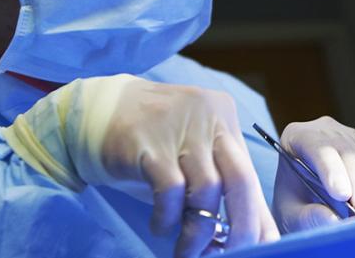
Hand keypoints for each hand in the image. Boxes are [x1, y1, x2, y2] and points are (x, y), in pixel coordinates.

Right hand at [6, 75, 279, 257]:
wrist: (96, 112)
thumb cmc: (151, 144)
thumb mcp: (191, 159)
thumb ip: (223, 188)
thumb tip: (257, 235)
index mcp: (224, 119)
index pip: (250, 174)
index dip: (256, 218)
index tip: (256, 248)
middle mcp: (208, 118)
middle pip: (240, 178)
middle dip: (240, 226)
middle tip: (227, 255)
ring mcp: (179, 127)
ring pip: (206, 189)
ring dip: (198, 231)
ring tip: (186, 250)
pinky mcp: (148, 143)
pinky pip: (170, 190)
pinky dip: (168, 217)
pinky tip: (159, 226)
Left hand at [273, 116, 354, 231]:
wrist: (304, 200)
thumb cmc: (294, 205)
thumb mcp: (292, 215)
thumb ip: (309, 217)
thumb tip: (334, 220)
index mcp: (297, 135)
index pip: (317, 146)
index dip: (331, 169)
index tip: (342, 194)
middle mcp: (325, 130)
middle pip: (347, 153)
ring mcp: (350, 138)